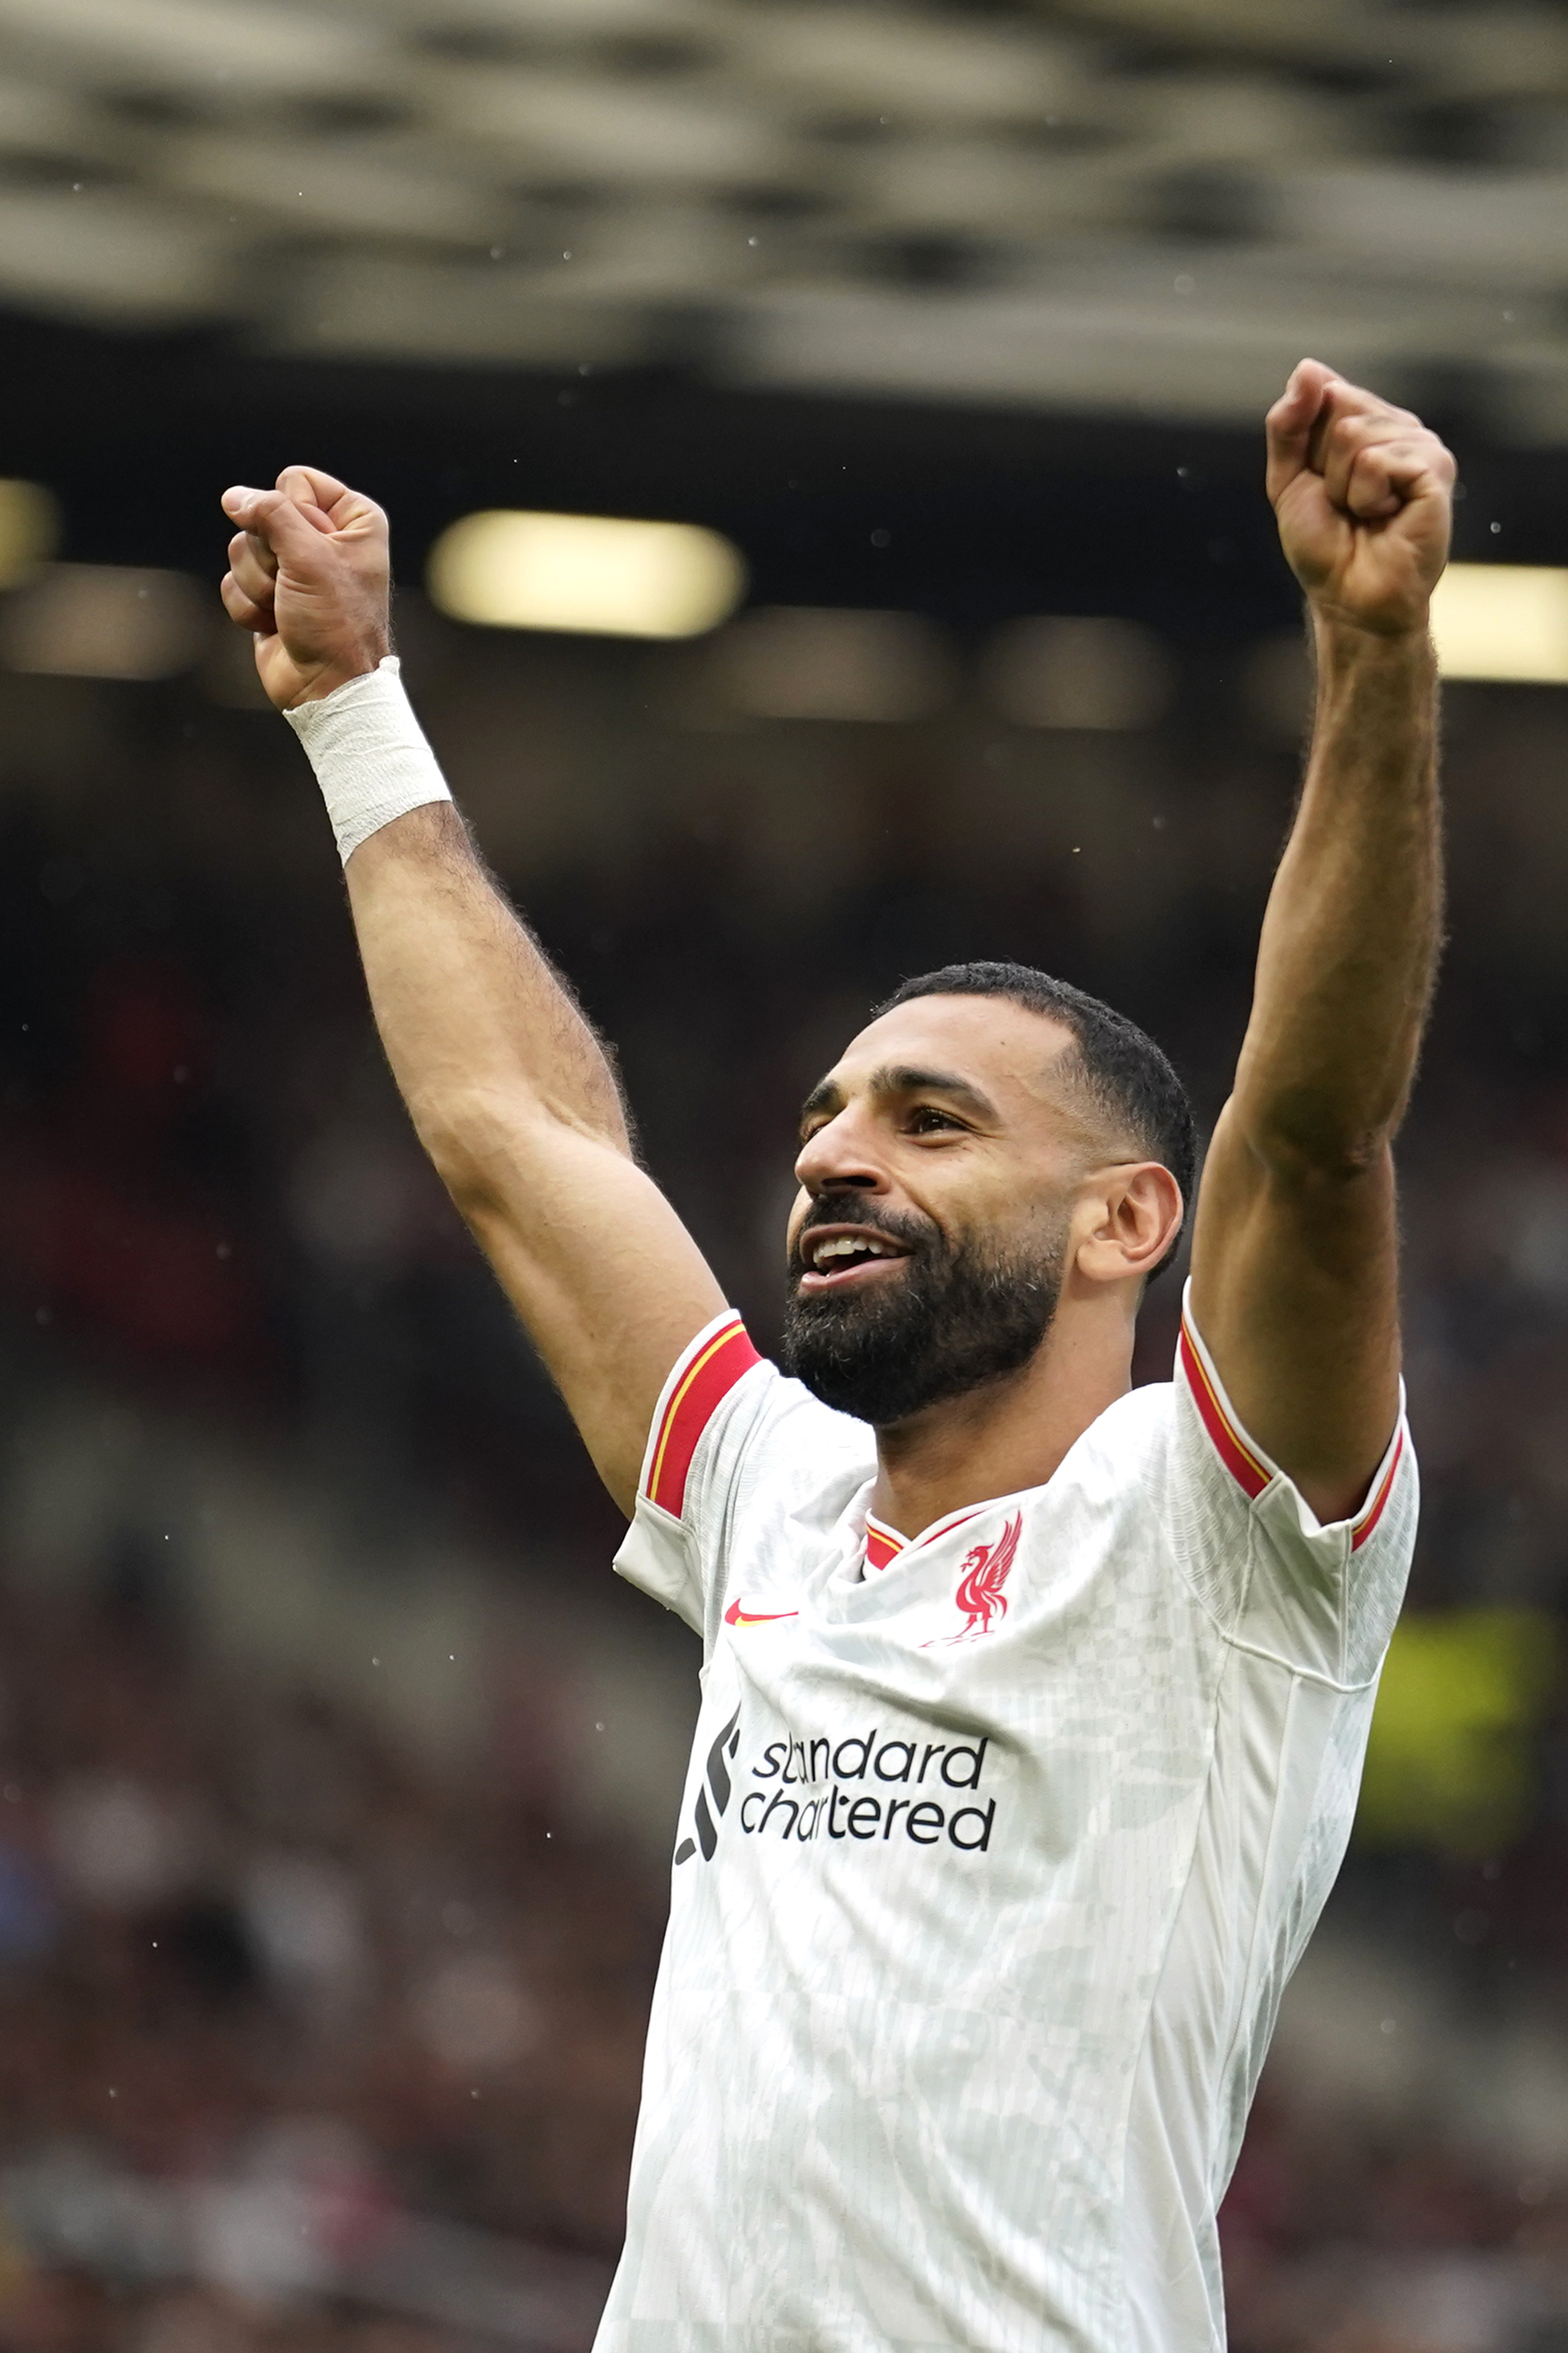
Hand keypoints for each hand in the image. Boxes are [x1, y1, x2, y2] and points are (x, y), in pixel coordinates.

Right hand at [220, 467, 391, 708]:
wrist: (328, 687)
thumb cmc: (335, 623)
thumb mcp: (308, 557)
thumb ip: (270, 514)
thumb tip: (234, 497)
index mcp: (352, 519)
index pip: (295, 480)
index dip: (292, 512)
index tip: (313, 550)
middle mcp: (324, 537)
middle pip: (262, 515)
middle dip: (269, 556)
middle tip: (296, 586)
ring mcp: (293, 568)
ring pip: (242, 549)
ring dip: (259, 585)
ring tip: (287, 609)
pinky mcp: (269, 595)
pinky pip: (233, 582)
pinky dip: (249, 607)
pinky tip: (274, 625)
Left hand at [1266, 360, 1454, 637]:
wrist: (1349, 598)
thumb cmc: (1325, 547)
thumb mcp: (1288, 480)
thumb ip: (1289, 425)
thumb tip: (1308, 368)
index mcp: (1369, 424)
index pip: (1325, 394)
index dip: (1308, 446)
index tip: (1321, 485)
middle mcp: (1401, 429)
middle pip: (1339, 409)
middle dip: (1325, 466)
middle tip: (1345, 506)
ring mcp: (1423, 447)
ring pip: (1355, 435)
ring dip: (1344, 488)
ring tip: (1366, 515)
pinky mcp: (1436, 471)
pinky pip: (1378, 460)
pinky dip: (1367, 496)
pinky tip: (1387, 517)